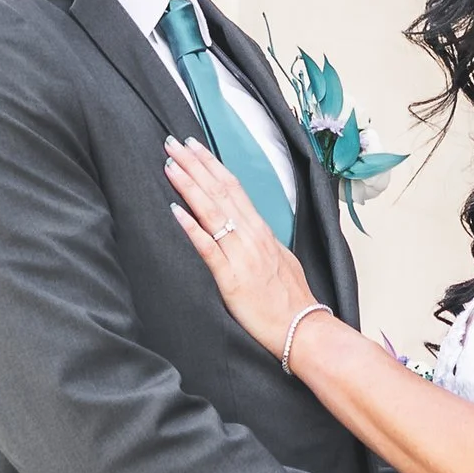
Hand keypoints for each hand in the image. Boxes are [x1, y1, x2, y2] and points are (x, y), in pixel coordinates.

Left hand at [167, 139, 306, 352]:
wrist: (304, 329)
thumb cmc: (291, 300)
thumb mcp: (279, 259)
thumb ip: (261, 243)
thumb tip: (248, 230)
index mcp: (261, 231)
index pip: (234, 188)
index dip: (211, 165)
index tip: (194, 147)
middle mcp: (252, 236)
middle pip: (220, 191)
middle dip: (195, 165)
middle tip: (172, 142)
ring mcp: (241, 255)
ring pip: (212, 212)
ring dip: (189, 186)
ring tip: (169, 165)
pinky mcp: (231, 279)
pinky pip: (208, 249)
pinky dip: (191, 227)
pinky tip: (175, 210)